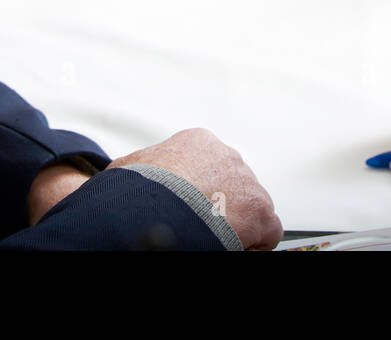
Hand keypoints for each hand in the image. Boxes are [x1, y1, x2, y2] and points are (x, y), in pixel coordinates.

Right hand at [108, 128, 282, 250]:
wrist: (156, 211)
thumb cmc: (138, 191)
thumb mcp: (127, 168)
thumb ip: (138, 165)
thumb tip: (124, 171)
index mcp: (199, 143)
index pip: (206, 165)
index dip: (198, 190)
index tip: (188, 206)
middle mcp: (227, 157)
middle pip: (230, 184)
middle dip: (218, 204)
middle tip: (200, 224)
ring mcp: (247, 183)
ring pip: (248, 205)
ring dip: (234, 222)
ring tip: (211, 236)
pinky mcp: (260, 211)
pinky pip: (267, 229)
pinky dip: (253, 242)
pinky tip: (232, 247)